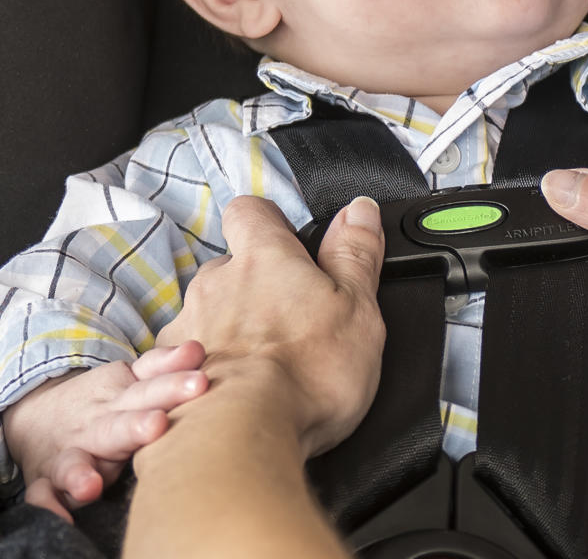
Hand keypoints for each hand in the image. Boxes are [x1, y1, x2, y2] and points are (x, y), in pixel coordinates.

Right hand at [3, 342, 205, 521]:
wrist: (38, 415)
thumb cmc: (107, 402)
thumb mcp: (133, 378)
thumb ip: (166, 367)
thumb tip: (198, 349)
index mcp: (122, 395)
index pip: (150, 384)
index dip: (173, 379)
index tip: (199, 377)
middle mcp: (96, 423)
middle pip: (119, 424)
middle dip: (137, 426)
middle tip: (158, 424)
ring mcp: (70, 452)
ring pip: (75, 462)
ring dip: (82, 473)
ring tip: (94, 484)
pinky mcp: (48, 480)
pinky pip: (44, 495)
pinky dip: (48, 504)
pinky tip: (61, 514)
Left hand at [155, 195, 385, 458]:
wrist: (239, 438)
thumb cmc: (304, 373)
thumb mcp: (357, 305)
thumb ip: (356, 252)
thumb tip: (361, 210)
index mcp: (264, 258)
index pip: (250, 211)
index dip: (268, 222)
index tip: (287, 242)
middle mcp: (217, 283)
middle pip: (229, 267)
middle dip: (252, 286)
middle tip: (287, 318)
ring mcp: (187, 327)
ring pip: (207, 314)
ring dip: (229, 330)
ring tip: (262, 365)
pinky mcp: (164, 374)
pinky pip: (182, 360)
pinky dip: (204, 370)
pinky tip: (230, 393)